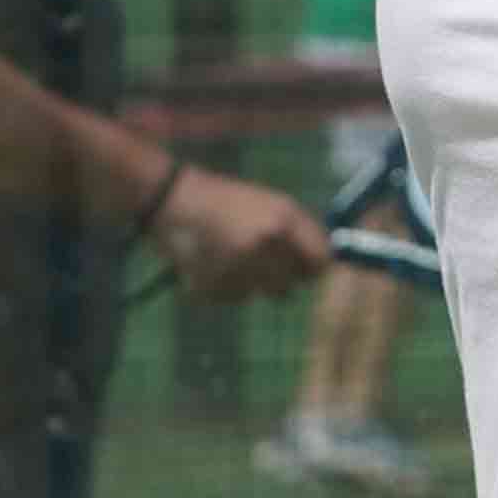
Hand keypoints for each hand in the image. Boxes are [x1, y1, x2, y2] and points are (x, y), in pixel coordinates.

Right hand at [144, 164, 331, 305]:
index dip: (314, 267)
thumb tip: (326, 263)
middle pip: (290, 285)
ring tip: (228, 254)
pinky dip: (224, 286)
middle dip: (278, 276)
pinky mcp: (212, 285)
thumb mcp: (270, 204)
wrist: (171, 199)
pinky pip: (232, 298)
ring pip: (260, 293)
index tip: (307, 269)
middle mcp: (264, 245)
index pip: (319, 261)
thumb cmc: (227, 201)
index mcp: (283, 220)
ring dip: (250, 281)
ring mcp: (237, 267)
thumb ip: (300, 232)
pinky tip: (209, 261)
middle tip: (256, 258)